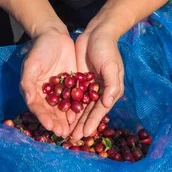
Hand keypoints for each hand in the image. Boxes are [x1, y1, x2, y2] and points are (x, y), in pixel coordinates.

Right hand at [20, 27, 77, 136]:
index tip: (51, 127)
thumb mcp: (31, 64)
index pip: (38, 108)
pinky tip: (83, 116)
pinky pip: (74, 99)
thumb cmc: (39, 49)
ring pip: (63, 109)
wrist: (54, 35)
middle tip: (64, 133)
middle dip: (57, 123)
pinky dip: (77, 109)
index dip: (44, 118)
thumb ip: (28, 82)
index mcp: (33, 91)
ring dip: (67, 120)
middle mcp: (45, 94)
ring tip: (73, 130)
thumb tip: (28, 99)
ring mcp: (59, 91)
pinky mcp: (71, 85)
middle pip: (51, 112)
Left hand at [71, 24, 123, 139]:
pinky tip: (60, 116)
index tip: (84, 134)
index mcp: (110, 91)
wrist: (96, 33)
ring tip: (66, 132)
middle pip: (89, 112)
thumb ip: (111, 85)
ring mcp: (88, 87)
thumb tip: (108, 103)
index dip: (92, 122)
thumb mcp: (111, 66)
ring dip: (74, 120)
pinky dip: (67, 107)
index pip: (100, 110)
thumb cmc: (107, 49)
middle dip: (81, 125)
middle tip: (72, 138)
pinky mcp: (78, 82)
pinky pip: (72, 97)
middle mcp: (100, 92)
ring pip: (80, 107)